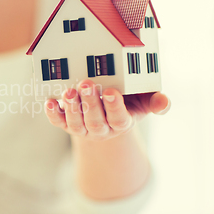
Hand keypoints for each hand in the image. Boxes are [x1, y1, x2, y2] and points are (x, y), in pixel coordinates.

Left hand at [45, 79, 169, 140]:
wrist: (106, 114)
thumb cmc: (128, 102)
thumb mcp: (144, 101)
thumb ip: (155, 102)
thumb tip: (164, 103)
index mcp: (122, 122)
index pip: (119, 119)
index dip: (114, 107)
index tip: (111, 91)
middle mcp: (101, 128)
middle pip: (95, 121)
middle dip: (90, 103)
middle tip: (86, 84)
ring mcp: (82, 127)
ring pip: (76, 123)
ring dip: (71, 108)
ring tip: (69, 91)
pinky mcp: (66, 123)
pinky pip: (58, 122)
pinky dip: (52, 113)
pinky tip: (49, 102)